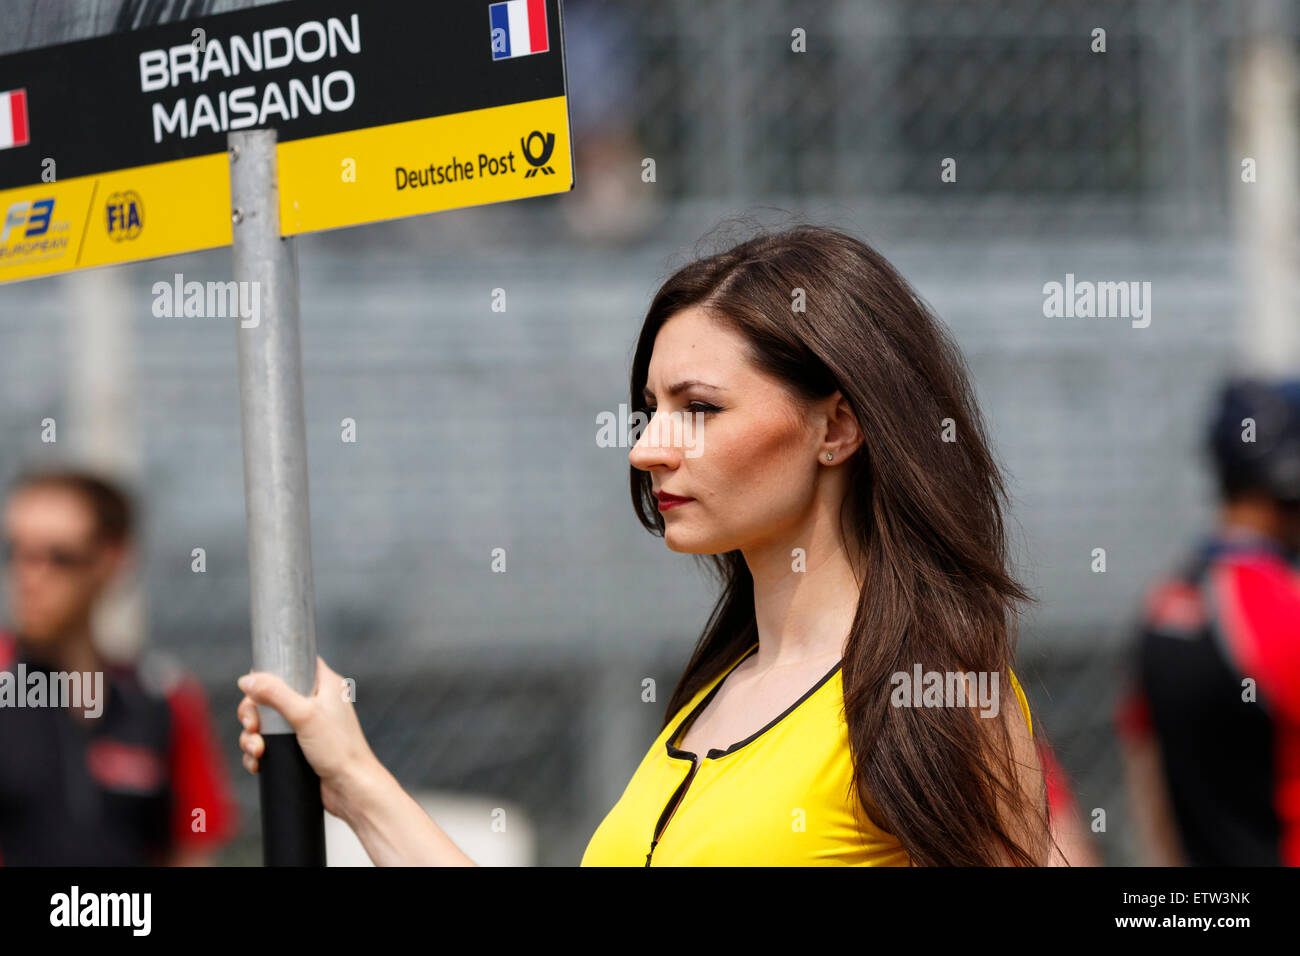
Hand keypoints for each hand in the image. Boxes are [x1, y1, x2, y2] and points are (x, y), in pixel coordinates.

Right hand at [237, 656, 378, 820]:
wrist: (351, 789)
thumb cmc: (337, 749)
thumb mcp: (305, 716)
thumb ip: (275, 694)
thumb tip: (246, 679)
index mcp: (325, 684)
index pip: (294, 663)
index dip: (271, 671)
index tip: (256, 688)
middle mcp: (316, 701)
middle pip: (271, 694)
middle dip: (254, 713)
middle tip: (252, 727)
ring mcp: (307, 725)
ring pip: (267, 721)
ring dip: (252, 736)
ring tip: (256, 751)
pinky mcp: (299, 746)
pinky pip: (270, 743)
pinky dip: (259, 751)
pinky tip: (257, 762)